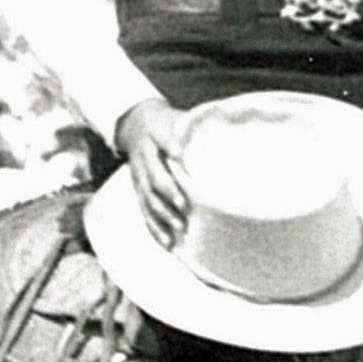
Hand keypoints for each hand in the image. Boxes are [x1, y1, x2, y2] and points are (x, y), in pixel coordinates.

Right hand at [111, 99, 195, 239]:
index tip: (180, 153)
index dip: (169, 145)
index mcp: (153, 137)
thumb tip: (229, 141)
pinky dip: (155, 228)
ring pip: (148, 198)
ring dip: (162, 213)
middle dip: (168, 191)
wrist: (133, 124)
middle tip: (183, 204)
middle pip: (153, 176)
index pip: (161, 139)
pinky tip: (167, 243)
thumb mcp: (175, 118)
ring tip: (179, 226)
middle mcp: (144, 159)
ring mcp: (139, 177)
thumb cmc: (163, 123)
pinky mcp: (139, 191)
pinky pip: (145, 211)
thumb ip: (194, 129)